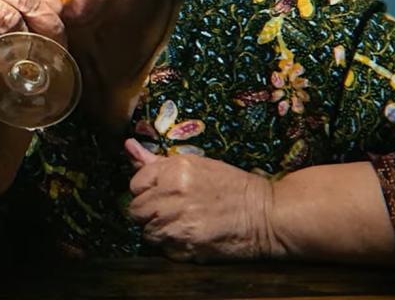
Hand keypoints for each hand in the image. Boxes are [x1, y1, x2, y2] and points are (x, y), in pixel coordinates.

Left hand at [124, 138, 280, 261]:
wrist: (266, 215)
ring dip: (159, 229)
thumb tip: (128, 145)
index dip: (147, 189)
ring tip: (181, 223)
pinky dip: (172, 245)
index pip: (135, 184)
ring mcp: (178, 224)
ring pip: (147, 231)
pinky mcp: (187, 247)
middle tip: (170, 209)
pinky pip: (163, 249)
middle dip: (148, 211)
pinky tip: (189, 235)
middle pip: (136, 210)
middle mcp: (172, 196)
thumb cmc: (231, 186)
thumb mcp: (195, 165)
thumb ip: (157, 161)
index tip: (161, 192)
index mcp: (173, 172)